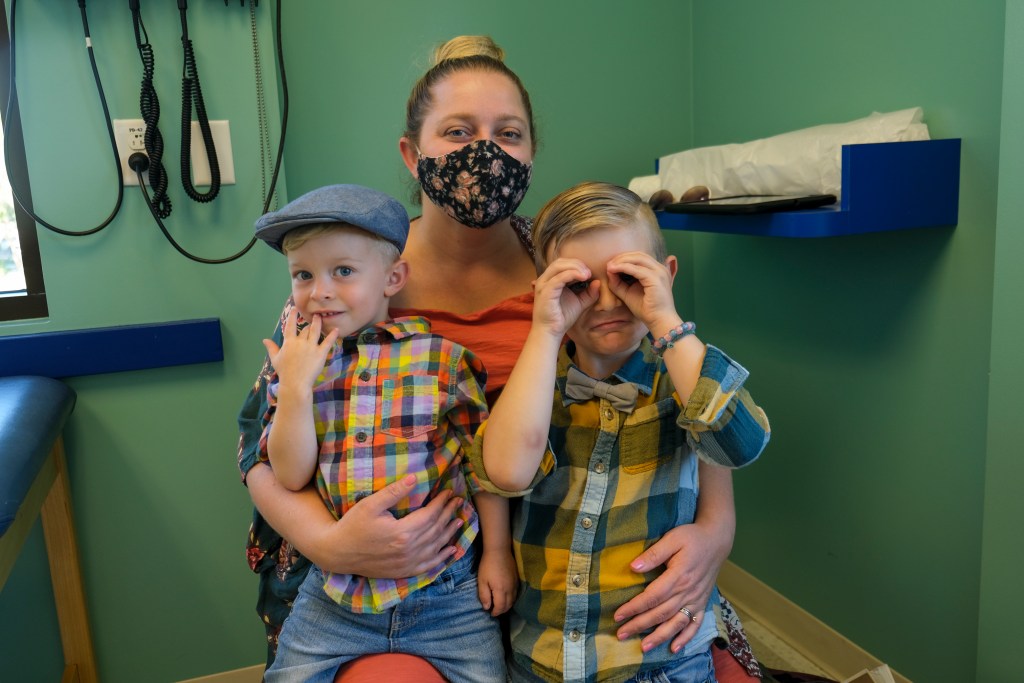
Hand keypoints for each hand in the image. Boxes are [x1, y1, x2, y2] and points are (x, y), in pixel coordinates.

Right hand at [262, 308, 338, 389]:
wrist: (295, 383)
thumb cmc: (284, 372)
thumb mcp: (275, 359)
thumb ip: (271, 348)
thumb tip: (264, 340)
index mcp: (289, 342)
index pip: (290, 325)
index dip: (293, 316)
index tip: (295, 308)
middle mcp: (300, 342)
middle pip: (306, 329)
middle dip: (309, 323)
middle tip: (313, 318)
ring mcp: (311, 347)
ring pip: (316, 331)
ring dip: (318, 323)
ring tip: (320, 318)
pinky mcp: (321, 353)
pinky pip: (328, 342)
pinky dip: (333, 335)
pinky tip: (337, 330)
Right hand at [316, 474, 465, 577]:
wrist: (338, 553)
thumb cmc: (352, 525)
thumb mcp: (370, 505)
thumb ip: (394, 492)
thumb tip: (415, 478)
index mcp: (402, 532)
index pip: (430, 515)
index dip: (441, 503)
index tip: (450, 492)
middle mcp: (408, 550)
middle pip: (435, 530)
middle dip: (448, 514)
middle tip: (459, 502)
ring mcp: (406, 563)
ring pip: (435, 547)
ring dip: (449, 533)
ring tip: (459, 521)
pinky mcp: (403, 571)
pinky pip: (428, 566)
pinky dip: (442, 558)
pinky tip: (451, 550)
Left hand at [476, 546, 518, 615]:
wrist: (499, 550)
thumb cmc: (488, 565)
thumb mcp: (482, 581)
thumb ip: (484, 595)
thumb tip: (487, 608)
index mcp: (501, 590)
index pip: (500, 607)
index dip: (496, 612)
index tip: (491, 613)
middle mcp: (510, 589)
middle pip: (508, 605)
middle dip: (502, 610)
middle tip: (495, 611)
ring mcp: (515, 584)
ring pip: (513, 600)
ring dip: (507, 605)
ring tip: (500, 605)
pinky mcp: (517, 579)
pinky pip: (516, 593)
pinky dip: (512, 598)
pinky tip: (506, 596)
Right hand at [532, 258, 598, 334]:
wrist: (551, 332)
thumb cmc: (562, 318)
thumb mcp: (580, 303)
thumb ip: (589, 293)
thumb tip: (598, 282)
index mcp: (551, 280)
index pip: (563, 263)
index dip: (577, 265)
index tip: (590, 273)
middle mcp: (545, 280)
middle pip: (560, 261)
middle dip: (577, 263)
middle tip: (589, 272)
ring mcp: (543, 285)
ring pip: (559, 266)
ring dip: (575, 267)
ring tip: (587, 274)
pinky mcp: (545, 292)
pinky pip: (559, 278)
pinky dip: (572, 274)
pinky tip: (583, 278)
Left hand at [606, 251, 680, 333]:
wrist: (659, 322)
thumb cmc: (646, 310)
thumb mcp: (629, 293)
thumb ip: (619, 282)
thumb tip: (609, 270)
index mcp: (657, 271)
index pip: (640, 257)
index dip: (624, 258)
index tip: (610, 264)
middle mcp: (660, 269)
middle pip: (638, 255)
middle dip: (622, 257)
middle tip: (608, 263)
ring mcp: (659, 272)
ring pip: (637, 259)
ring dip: (621, 261)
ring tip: (609, 266)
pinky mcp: (655, 279)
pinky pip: (636, 269)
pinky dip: (623, 267)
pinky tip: (613, 270)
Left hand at [613, 521, 730, 652]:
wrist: (717, 540)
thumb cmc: (691, 537)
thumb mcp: (672, 539)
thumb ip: (653, 554)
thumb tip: (633, 567)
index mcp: (678, 576)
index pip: (652, 597)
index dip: (634, 607)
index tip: (618, 615)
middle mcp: (688, 592)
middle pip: (660, 613)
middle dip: (639, 625)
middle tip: (621, 634)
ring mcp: (696, 600)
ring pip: (676, 623)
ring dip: (660, 637)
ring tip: (643, 647)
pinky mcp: (702, 603)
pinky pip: (695, 624)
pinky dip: (685, 638)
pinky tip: (674, 648)